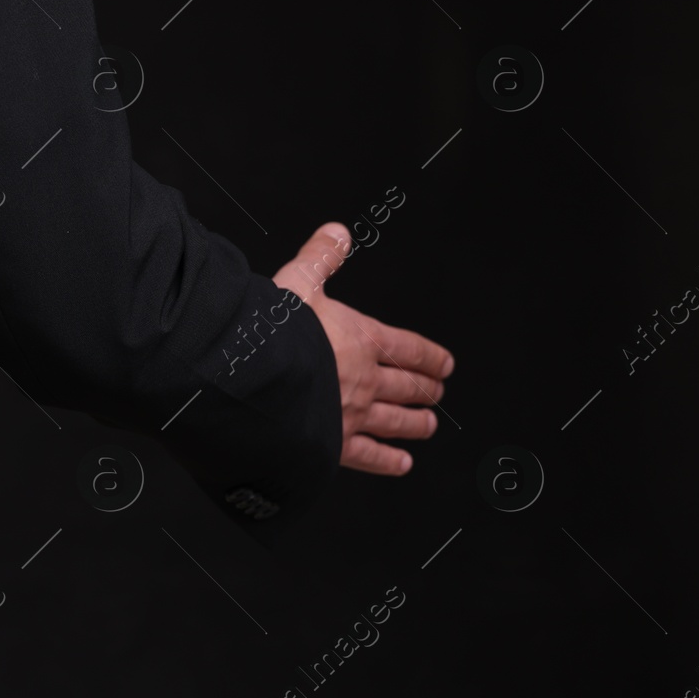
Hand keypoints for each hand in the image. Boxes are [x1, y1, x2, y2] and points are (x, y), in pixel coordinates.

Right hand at [273, 223, 453, 475]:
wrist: (254, 378)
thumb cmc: (272, 331)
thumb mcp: (297, 281)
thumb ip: (320, 258)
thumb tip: (337, 233)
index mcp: (361, 338)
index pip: (408, 348)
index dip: (429, 356)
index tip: (444, 364)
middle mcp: (364, 379)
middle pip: (407, 386)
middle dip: (425, 389)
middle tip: (437, 393)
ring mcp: (352, 414)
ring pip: (395, 421)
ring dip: (414, 423)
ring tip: (427, 425)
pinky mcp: (334, 444)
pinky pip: (368, 455)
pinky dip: (387, 460)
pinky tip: (401, 464)